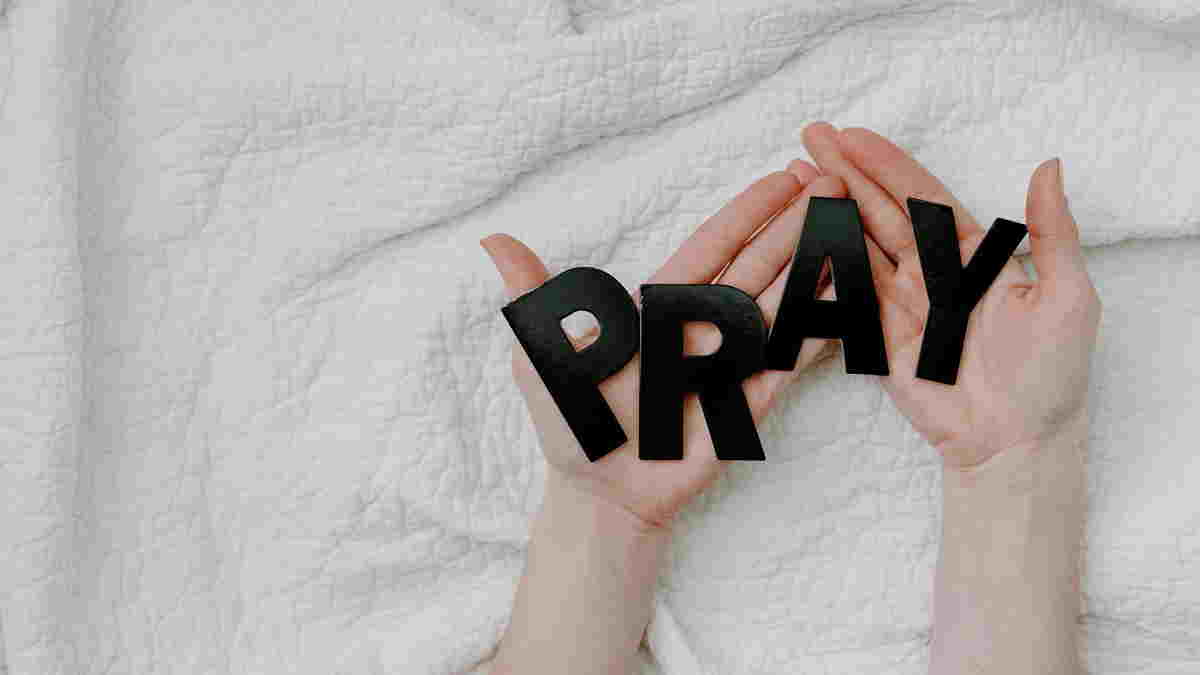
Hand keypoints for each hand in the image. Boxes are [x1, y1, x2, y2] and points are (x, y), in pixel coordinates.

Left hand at [483, 165, 844, 529]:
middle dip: (794, 225)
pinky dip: (816, 330)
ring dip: (813, 266)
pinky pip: (788, 361)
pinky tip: (845, 298)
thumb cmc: (570, 427)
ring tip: (848, 226)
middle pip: (756, 264)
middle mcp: (701, 328)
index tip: (783, 177)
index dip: (748, 212)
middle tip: (832, 183)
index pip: (712, 247)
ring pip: (778, 304)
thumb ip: (534, 298)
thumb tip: (494, 239)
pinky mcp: (747, 403)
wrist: (599, 495)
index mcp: (659, 308)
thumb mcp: (542, 356)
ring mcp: (729, 362)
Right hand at [800, 122, 1100, 467]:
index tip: (854, 136)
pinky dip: (825, 259)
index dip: (889, 164)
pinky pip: (848, 291)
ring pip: (858, 243)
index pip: (924, 197)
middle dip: (846, 172)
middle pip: (881, 211)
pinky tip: (803, 230)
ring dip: (828, 208)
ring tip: (797, 173)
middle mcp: (933, 273)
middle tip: (812, 136)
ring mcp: (902, 303)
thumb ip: (1052, 232)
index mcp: (975, 256)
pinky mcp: (878, 336)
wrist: (1015, 441)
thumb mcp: (1069, 295)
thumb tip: (1049, 166)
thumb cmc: (1051, 373)